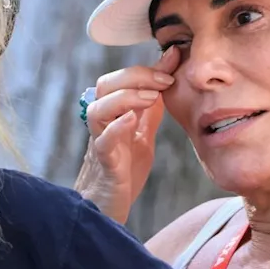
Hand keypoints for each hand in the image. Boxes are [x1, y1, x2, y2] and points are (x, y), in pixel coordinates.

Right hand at [75, 47, 179, 222]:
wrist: (107, 209)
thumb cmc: (122, 171)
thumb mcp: (142, 135)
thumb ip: (150, 110)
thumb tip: (165, 77)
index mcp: (114, 115)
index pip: (121, 79)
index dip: (145, 68)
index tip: (172, 59)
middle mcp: (104, 125)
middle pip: (104, 86)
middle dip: (134, 77)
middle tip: (163, 81)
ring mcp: (101, 144)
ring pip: (96, 110)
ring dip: (124, 98)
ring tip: (150, 98)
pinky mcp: (104, 166)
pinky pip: (102, 143)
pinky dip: (116, 128)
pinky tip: (131, 120)